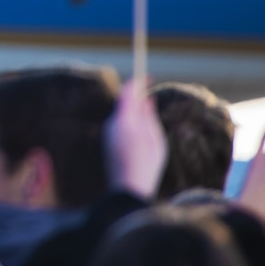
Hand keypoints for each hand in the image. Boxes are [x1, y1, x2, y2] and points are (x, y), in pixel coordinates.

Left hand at [104, 76, 167, 199]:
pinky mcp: (109, 142)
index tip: (148, 76)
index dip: (137, 82)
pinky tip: (141, 127)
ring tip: (147, 107)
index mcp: (124, 121)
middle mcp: (112, 124)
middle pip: (123, 102)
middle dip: (135, 95)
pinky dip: (131, 120)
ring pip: (122, 114)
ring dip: (133, 108)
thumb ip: (149, 118)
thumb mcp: (155, 140)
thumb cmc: (146, 165)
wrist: (127, 189)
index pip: (128, 93)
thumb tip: (146, 100)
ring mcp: (109, 133)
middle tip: (148, 88)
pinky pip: (120, 124)